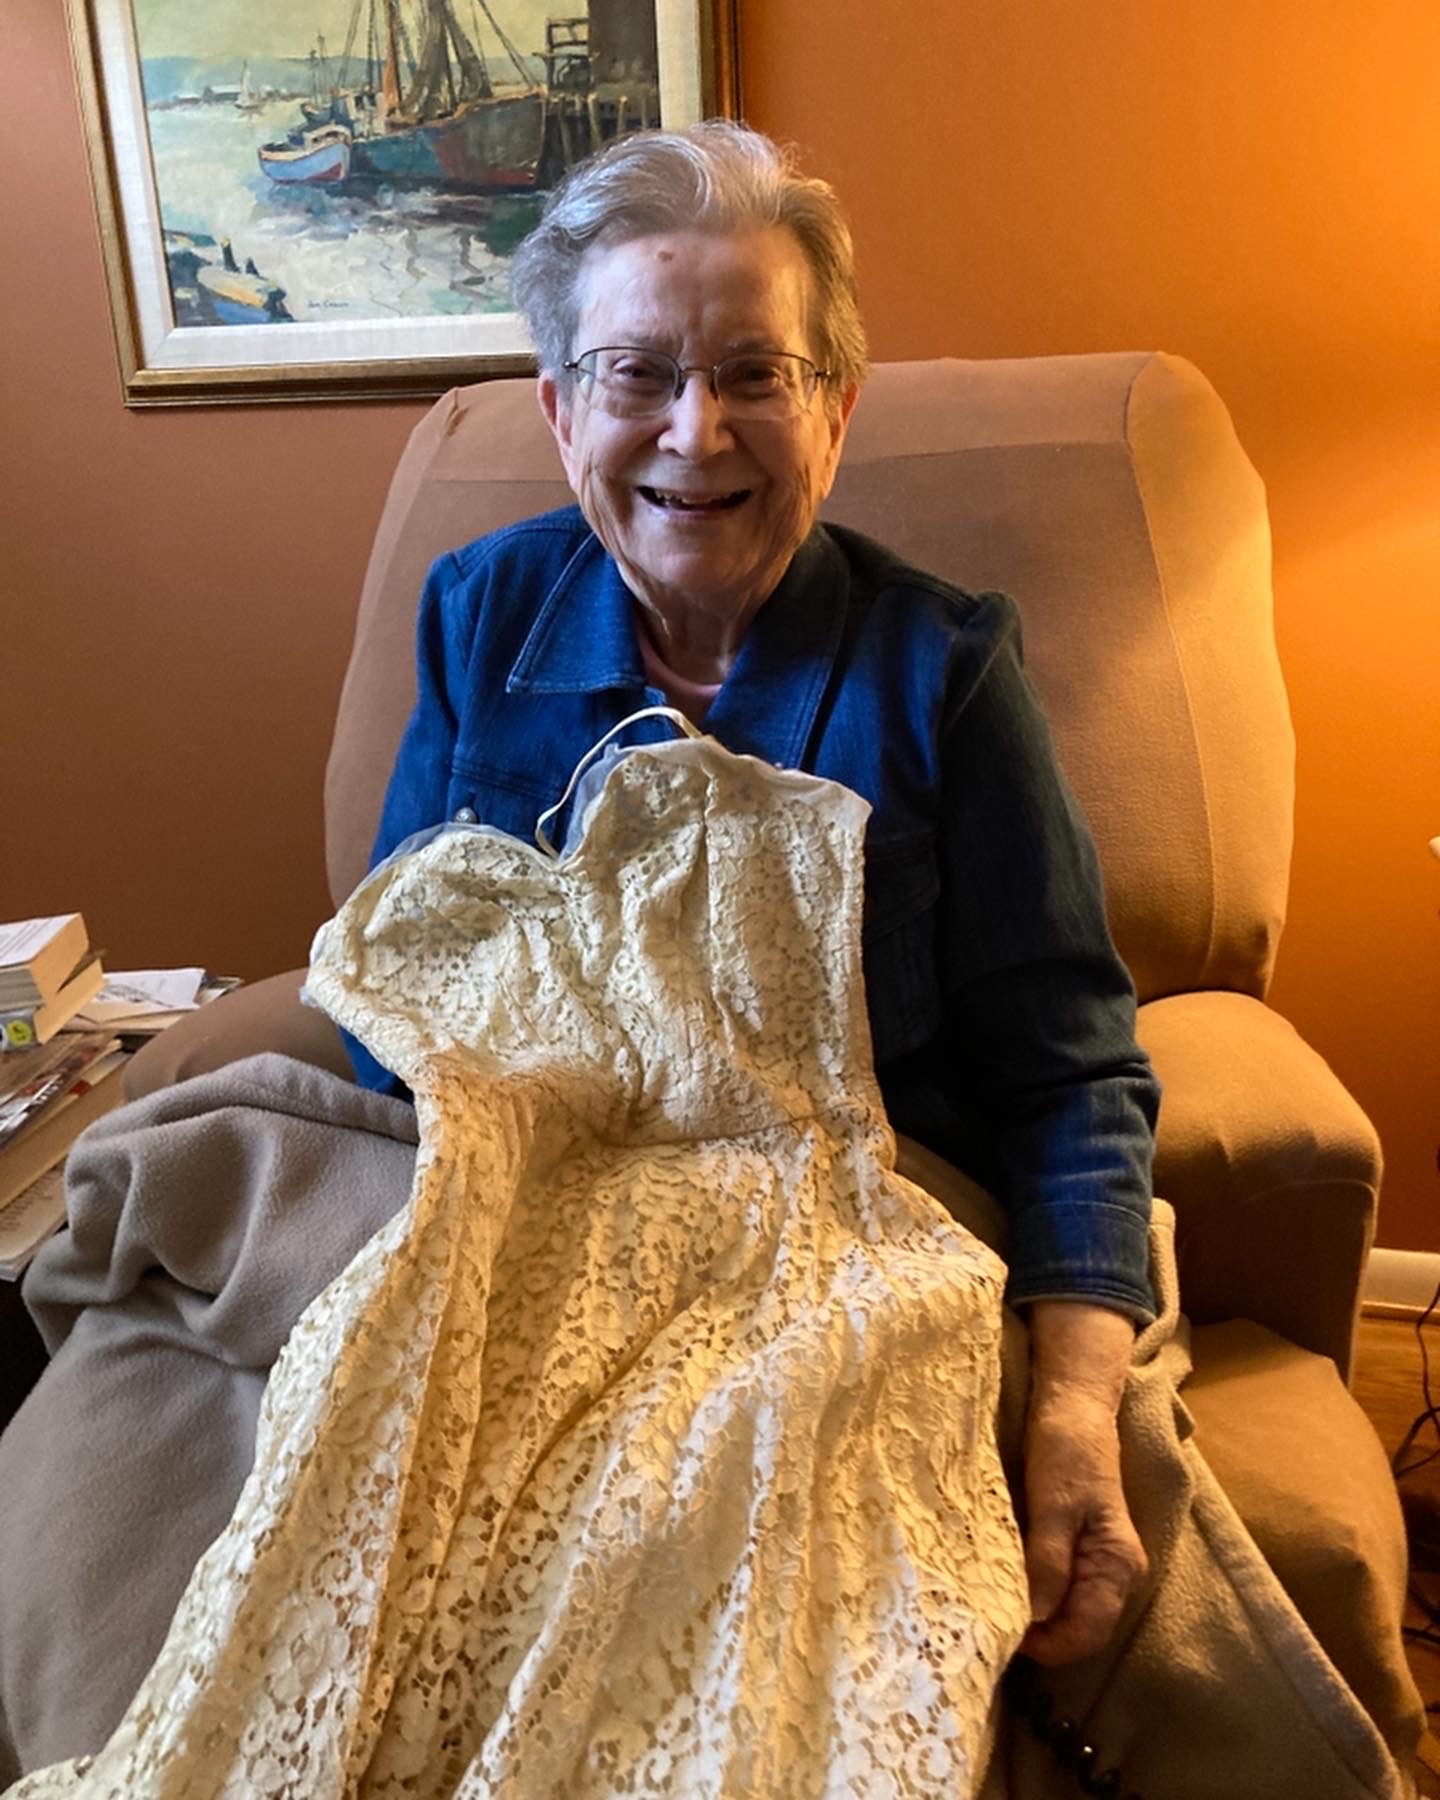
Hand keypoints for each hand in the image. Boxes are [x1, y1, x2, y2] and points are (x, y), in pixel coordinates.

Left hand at [1018, 1300, 1147, 1666]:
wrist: (1072, 1404)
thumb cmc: (1066, 1450)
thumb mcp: (1053, 1505)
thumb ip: (1048, 1562)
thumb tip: (1035, 1618)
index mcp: (1118, 1565)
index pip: (1088, 1632)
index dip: (1049, 1645)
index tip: (1004, 1636)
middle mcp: (1115, 1572)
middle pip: (1078, 1627)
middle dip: (1039, 1635)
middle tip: (990, 1623)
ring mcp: (1096, 1560)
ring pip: (1066, 1609)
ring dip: (1033, 1614)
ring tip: (992, 1606)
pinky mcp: (1077, 1546)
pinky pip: (1057, 1585)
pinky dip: (1032, 1591)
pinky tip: (1003, 1582)